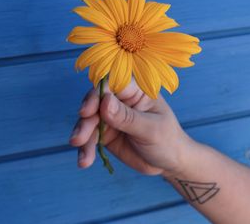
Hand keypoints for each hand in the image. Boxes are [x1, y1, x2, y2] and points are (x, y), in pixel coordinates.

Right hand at [69, 79, 192, 175]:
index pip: (111, 85)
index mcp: (135, 92)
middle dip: (85, 121)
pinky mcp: (106, 135)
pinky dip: (86, 150)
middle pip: (95, 104)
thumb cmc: (168, 140)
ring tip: (84, 158)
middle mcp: (120, 101)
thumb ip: (128, 117)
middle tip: (79, 139)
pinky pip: (90, 139)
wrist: (170, 163)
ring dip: (82, 138)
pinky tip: (84, 161)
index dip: (96, 95)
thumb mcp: (151, 129)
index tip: (86, 111)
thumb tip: (104, 101)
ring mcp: (111, 118)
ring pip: (89, 122)